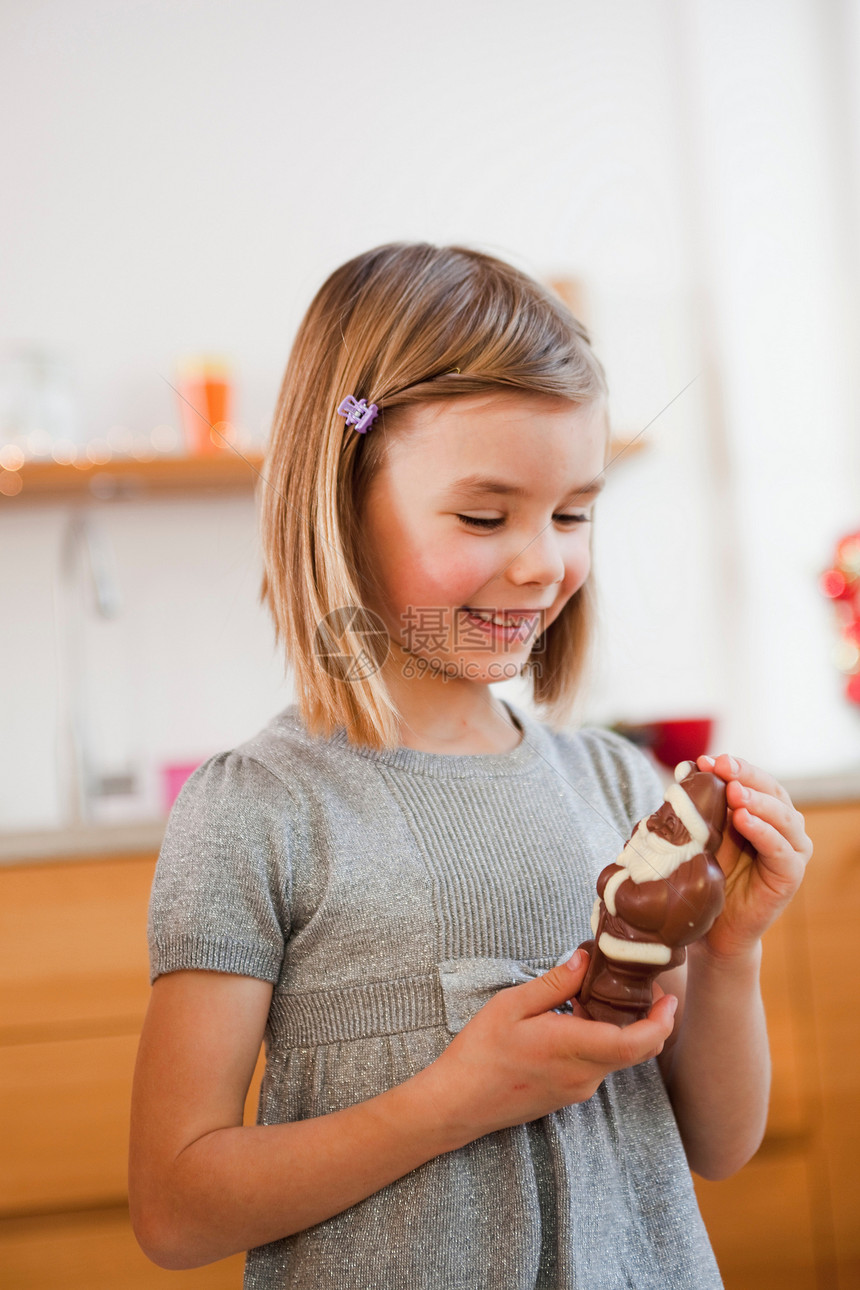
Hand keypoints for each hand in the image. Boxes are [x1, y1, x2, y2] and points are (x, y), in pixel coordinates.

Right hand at [422, 949, 677, 1147]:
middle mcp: (583, 1075)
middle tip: (640, 986)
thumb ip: (554, 983)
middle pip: (634, 1050)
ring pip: (615, 1056)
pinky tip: (574, 1018)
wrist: (458, 1104)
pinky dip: (598, 1040)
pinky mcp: (567, 1094)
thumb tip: (585, 961)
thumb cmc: (479, 1052)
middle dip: (648, 1019)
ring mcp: (577, 1089)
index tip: (668, 998)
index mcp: (572, 1048)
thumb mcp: (511, 1005)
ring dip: (618, 1027)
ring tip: (595, 994)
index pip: (636, 1043)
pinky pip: (596, 1065)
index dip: (661, 1023)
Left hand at [694, 752, 812, 958]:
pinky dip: (764, 832)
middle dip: (746, 776)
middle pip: (771, 792)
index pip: (753, 780)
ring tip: (734, 792)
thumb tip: (687, 768)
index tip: (707, 759)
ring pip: (783, 817)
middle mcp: (781, 827)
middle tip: (722, 767)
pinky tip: (744, 820)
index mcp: (761, 812)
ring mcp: (790, 850)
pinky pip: (781, 850)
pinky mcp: (791, 875)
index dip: (734, 767)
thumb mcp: (699, 834)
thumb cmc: (705, 875)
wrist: (711, 927)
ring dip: (758, 801)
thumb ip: (698, 805)